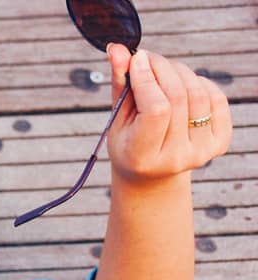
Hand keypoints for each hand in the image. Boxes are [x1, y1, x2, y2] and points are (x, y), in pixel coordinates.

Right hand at [105, 45, 231, 185]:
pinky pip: (216, 99)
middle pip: (178, 97)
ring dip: (180, 72)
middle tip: (148, 57)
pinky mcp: (219, 143)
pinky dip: (201, 83)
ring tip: (164, 70)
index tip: (137, 60)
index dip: (148, 79)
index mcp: (142, 156)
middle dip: (162, 68)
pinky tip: (185, 84)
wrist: (151, 174)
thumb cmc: (128, 142)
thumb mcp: (117, 118)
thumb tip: (118, 49)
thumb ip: (121, 84)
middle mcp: (175, 158)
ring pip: (198, 94)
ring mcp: (200, 152)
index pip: (156, 110)